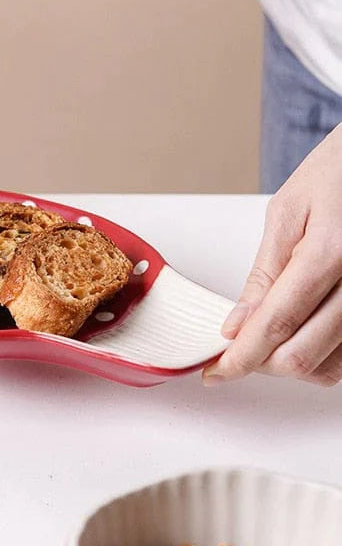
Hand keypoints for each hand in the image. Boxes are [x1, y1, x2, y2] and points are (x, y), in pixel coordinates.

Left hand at [203, 124, 341, 386]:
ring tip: (271, 335)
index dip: (240, 357)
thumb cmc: (337, 174)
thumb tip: (237, 326)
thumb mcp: (288, 213)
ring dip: (290, 364)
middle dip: (260, 363)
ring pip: (329, 368)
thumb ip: (264, 276)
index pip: (276, 325)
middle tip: (236, 351)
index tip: (216, 372)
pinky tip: (301, 333)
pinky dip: (319, 358)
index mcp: (331, 253)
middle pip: (302, 356)